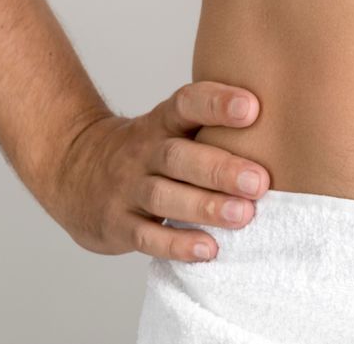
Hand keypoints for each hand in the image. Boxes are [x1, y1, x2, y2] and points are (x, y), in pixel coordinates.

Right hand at [42, 81, 270, 259]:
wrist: (72, 170)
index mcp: (160, 123)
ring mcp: (126, 189)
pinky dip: (177, 244)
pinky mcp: (116, 224)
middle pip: (179, 156)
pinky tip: (209, 248)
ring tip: (244, 216)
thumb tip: (281, 126)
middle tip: (260, 181)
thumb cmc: (144, 150)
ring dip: (205, 206)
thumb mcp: (167, 127)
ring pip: (164, 196)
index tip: (252, 108)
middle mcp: (142, 152)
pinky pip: (147, 236)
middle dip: (221, 168)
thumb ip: (210, 126)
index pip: (186, 105)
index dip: (217, 104)